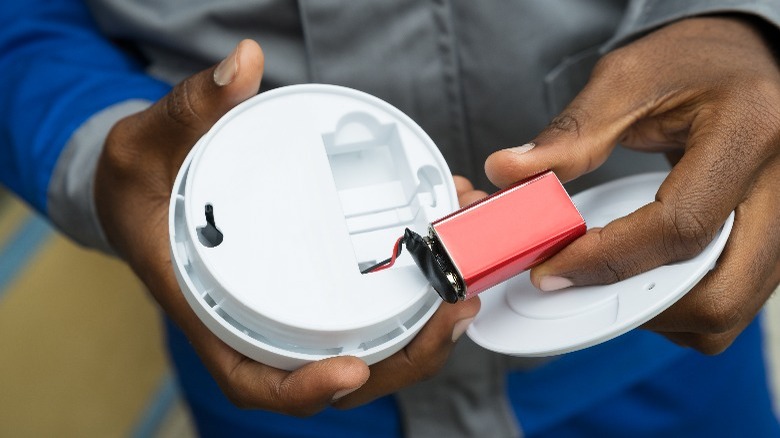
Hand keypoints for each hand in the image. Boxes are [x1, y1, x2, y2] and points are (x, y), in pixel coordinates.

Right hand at [95, 39, 478, 414]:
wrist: (147, 197)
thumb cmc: (140, 188)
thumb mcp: (145, 146)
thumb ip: (190, 109)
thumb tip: (242, 65)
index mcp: (209, 311)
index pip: (254, 376)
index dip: (304, 388)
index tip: (351, 368)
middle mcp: (255, 325)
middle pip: (333, 373)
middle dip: (402, 355)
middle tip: (453, 306)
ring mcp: (287, 314)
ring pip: (362, 348)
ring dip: (420, 330)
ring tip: (463, 283)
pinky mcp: (309, 293)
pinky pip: (365, 313)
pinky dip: (409, 297)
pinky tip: (438, 251)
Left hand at [485, 16, 779, 353]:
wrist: (739, 61)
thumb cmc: (694, 62)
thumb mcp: (627, 79)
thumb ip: (572, 133)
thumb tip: (509, 172)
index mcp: (749, 132)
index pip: (679, 227)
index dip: (607, 259)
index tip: (551, 269)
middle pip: (720, 293)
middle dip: (640, 304)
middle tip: (581, 282)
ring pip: (730, 306)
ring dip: (661, 309)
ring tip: (609, 275)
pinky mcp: (770, 236)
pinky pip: (730, 292)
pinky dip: (679, 298)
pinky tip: (641, 269)